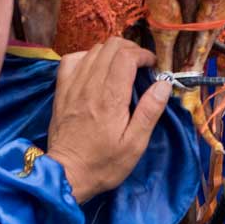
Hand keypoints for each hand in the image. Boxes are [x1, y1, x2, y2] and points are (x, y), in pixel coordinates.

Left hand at [47, 38, 171, 203]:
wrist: (65, 177)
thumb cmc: (104, 163)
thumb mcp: (135, 144)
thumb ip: (150, 111)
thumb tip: (163, 84)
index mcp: (110, 98)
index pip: (126, 56)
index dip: (143, 54)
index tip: (152, 66)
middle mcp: (89, 87)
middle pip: (110, 46)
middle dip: (130, 50)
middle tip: (140, 66)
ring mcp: (72, 87)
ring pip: (93, 50)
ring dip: (111, 53)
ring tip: (121, 67)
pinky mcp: (61, 92)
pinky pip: (72, 60)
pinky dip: (87, 57)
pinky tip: (95, 68)